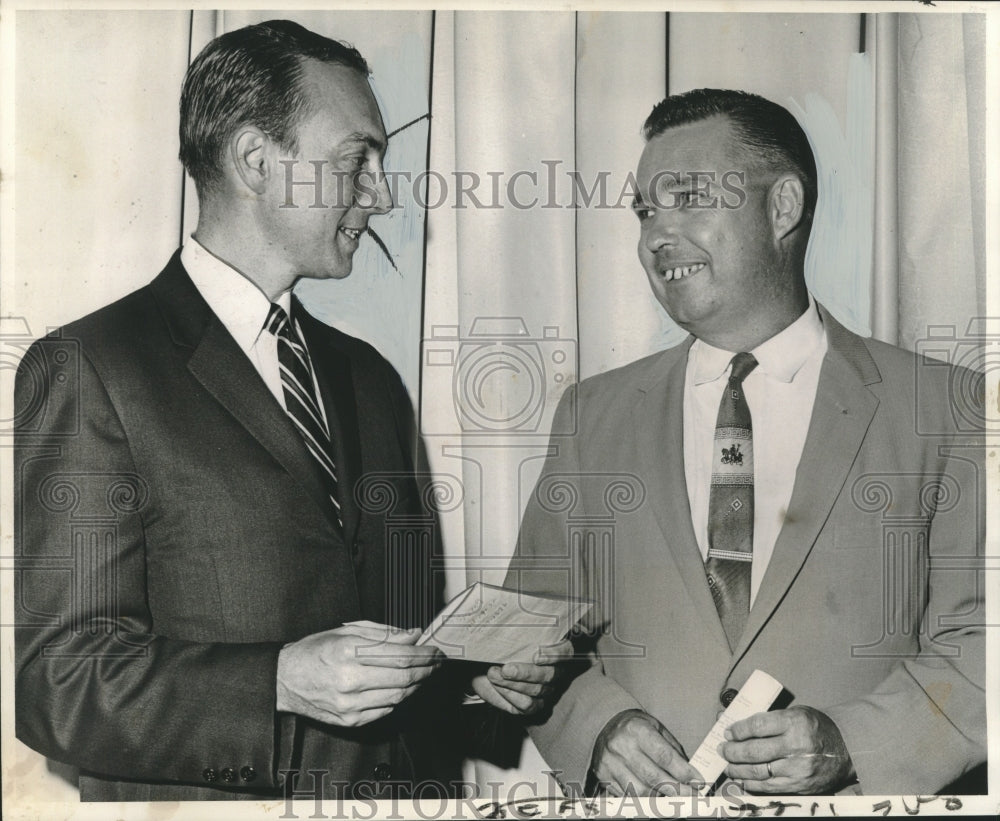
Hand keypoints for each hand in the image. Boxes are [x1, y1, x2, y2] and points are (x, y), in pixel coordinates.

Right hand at [276, 623, 442, 726]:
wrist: (285, 680)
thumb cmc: (315, 651)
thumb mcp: (347, 632)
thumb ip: (383, 634)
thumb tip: (413, 635)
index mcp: (348, 652)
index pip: (399, 655)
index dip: (424, 654)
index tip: (435, 650)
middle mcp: (350, 680)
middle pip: (403, 678)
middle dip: (426, 670)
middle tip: (436, 663)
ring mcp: (350, 704)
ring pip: (398, 697)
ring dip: (416, 685)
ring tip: (422, 674)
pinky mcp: (350, 721)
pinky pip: (385, 710)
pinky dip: (399, 698)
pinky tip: (402, 688)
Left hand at [470, 639, 573, 714]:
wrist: (486, 666)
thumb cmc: (501, 647)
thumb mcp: (507, 634)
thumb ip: (515, 629)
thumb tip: (512, 618)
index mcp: (556, 650)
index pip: (565, 651)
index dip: (554, 654)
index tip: (535, 656)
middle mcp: (555, 671)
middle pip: (549, 675)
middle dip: (525, 673)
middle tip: (506, 669)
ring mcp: (546, 690)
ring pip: (537, 690)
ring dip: (512, 684)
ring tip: (494, 674)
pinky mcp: (534, 705)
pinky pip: (527, 705)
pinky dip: (510, 695)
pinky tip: (497, 686)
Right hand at [591, 709, 701, 796]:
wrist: (604, 724)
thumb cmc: (635, 727)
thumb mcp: (656, 727)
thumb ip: (672, 749)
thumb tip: (690, 774)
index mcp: (636, 729)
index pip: (664, 756)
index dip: (683, 772)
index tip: (698, 782)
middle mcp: (621, 746)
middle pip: (653, 777)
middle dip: (677, 790)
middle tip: (692, 796)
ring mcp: (610, 763)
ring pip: (640, 791)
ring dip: (661, 797)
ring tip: (674, 796)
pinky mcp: (603, 776)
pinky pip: (627, 795)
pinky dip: (643, 799)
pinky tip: (654, 795)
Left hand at [719, 706, 854, 793]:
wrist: (845, 751)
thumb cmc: (815, 728)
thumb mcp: (795, 713)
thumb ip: (767, 719)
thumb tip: (733, 720)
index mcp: (794, 722)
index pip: (757, 726)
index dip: (738, 730)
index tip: (728, 732)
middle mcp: (796, 746)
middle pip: (754, 750)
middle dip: (732, 751)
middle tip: (723, 749)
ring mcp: (797, 769)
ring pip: (758, 771)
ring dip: (737, 769)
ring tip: (728, 764)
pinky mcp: (799, 785)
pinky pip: (768, 787)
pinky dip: (751, 783)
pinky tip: (742, 778)